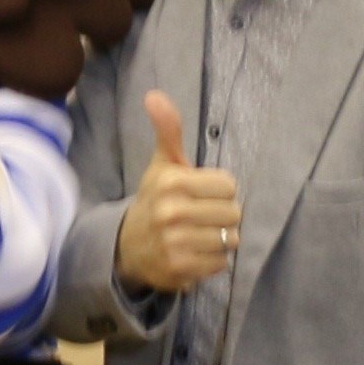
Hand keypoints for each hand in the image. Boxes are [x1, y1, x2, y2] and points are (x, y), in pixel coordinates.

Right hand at [112, 91, 245, 293]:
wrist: (129, 246)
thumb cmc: (157, 199)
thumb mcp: (163, 163)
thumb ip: (168, 130)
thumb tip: (154, 95)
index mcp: (172, 182)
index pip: (229, 185)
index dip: (221, 190)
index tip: (203, 193)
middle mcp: (171, 213)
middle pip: (234, 213)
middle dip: (224, 215)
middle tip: (204, 216)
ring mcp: (175, 243)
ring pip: (230, 240)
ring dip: (221, 239)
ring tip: (201, 234)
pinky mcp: (180, 269)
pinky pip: (221, 263)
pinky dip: (213, 260)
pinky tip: (195, 252)